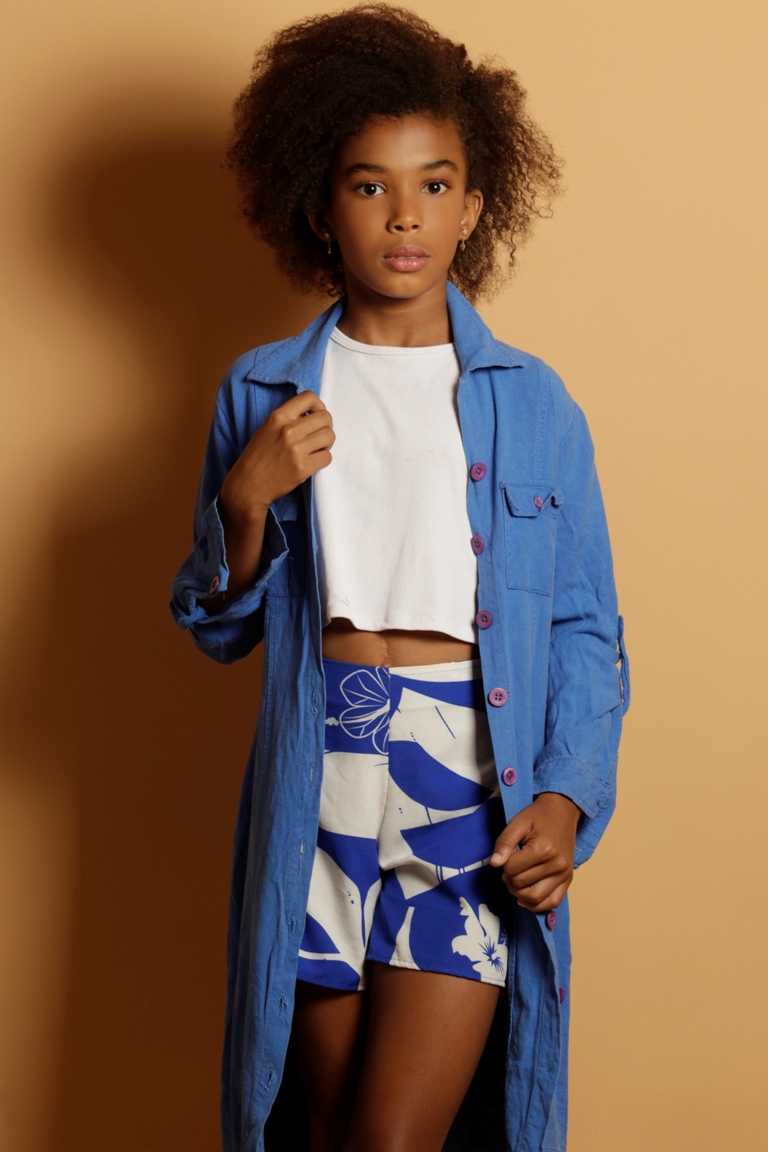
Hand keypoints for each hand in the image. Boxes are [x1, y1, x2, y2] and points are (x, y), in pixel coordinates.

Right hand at [220, 390, 333, 525]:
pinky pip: (327, 457)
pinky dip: (323, 459)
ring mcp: (296, 449)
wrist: (248, 484)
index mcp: (278, 417)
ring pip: (330, 436)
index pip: (309, 397)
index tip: (316, 415)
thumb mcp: (268, 428)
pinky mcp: (303, 467)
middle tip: (318, 436)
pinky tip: (312, 462)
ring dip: (326, 443)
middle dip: (325, 427)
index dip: (318, 405)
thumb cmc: (258, 457)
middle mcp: (288, 430)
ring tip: (315, 449)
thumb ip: (289, 418)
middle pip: (325, 417)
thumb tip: (314, 414)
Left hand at [490, 792, 580, 912]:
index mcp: (544, 849)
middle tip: (511, 863)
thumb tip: (494, 864)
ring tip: (516, 878)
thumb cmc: (538, 816)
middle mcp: (557, 865)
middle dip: (509, 876)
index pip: (511, 869)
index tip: (509, 852)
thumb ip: (504, 842)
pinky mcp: (568, 880)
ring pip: (534, 898)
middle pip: (521, 885)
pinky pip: (552, 903)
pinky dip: (536, 905)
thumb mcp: (518, 822)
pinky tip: (525, 897)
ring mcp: (564, 875)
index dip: (504, 862)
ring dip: (518, 893)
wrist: (563, 811)